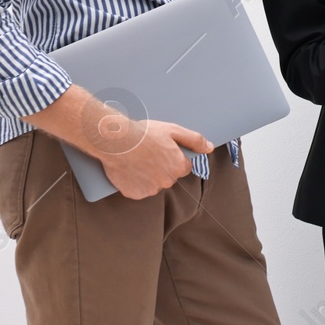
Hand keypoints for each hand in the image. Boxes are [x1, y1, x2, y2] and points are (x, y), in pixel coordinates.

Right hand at [23, 84, 212, 199]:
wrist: (115, 141)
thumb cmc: (144, 134)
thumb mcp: (174, 130)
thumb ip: (194, 140)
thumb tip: (209, 148)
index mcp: (178, 167)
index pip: (184, 167)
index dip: (174, 158)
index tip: (163, 150)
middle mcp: (167, 182)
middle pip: (169, 177)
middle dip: (162, 167)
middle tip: (149, 154)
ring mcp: (150, 189)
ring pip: (154, 184)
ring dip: (149, 176)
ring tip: (138, 160)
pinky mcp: (134, 194)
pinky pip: (139, 190)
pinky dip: (135, 183)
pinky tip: (131, 170)